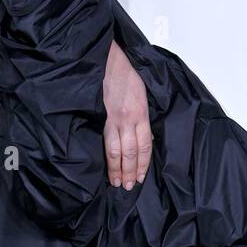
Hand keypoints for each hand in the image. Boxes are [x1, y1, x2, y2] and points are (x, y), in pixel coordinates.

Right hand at [102, 39, 152, 189]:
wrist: (108, 59)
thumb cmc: (127, 72)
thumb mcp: (143, 93)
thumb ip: (142, 115)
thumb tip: (143, 135)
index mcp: (141, 113)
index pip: (145, 146)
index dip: (143, 164)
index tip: (140, 177)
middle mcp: (129, 119)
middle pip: (131, 153)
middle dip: (130, 172)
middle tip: (128, 187)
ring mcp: (113, 119)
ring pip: (117, 151)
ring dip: (117, 169)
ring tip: (116, 182)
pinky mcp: (101, 116)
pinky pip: (105, 140)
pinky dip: (106, 157)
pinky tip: (105, 166)